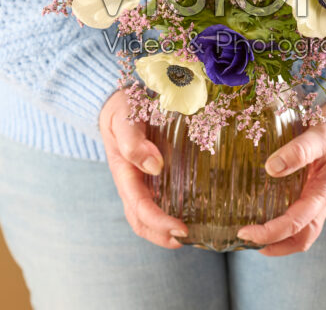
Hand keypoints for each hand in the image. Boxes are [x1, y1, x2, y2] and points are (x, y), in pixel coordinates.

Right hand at [99, 90, 187, 247]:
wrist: (117, 102)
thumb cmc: (122, 110)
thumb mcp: (123, 120)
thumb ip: (133, 142)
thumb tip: (155, 166)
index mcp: (124, 173)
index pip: (140, 208)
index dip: (160, 222)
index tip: (181, 228)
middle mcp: (132, 183)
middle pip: (142, 221)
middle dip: (162, 236)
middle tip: (189, 238)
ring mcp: (141, 180)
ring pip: (149, 215)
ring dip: (166, 230)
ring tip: (193, 233)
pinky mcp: (151, 174)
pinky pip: (160, 199)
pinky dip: (172, 211)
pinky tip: (193, 210)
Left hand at [237, 105, 325, 255]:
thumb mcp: (319, 136)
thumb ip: (299, 151)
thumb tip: (271, 168)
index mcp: (324, 193)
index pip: (296, 223)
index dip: (271, 232)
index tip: (246, 232)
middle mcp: (321, 201)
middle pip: (301, 237)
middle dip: (274, 244)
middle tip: (246, 238)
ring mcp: (317, 198)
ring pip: (301, 230)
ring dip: (278, 239)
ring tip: (252, 235)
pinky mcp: (310, 191)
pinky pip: (297, 214)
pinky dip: (280, 221)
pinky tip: (262, 212)